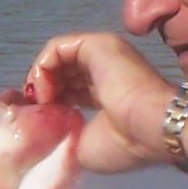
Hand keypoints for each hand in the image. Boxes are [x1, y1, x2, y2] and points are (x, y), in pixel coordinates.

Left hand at [27, 31, 174, 174]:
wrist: (152, 129)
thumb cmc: (124, 144)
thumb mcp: (84, 145)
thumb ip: (65, 133)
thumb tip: (46, 129)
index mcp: (107, 94)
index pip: (69, 91)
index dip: (49, 106)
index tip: (40, 125)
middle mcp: (105, 70)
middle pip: (61, 73)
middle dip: (41, 92)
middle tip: (35, 114)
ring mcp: (102, 54)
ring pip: (56, 59)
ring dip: (40, 81)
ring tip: (41, 105)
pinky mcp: (96, 44)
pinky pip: (57, 48)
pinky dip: (42, 67)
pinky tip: (44, 92)